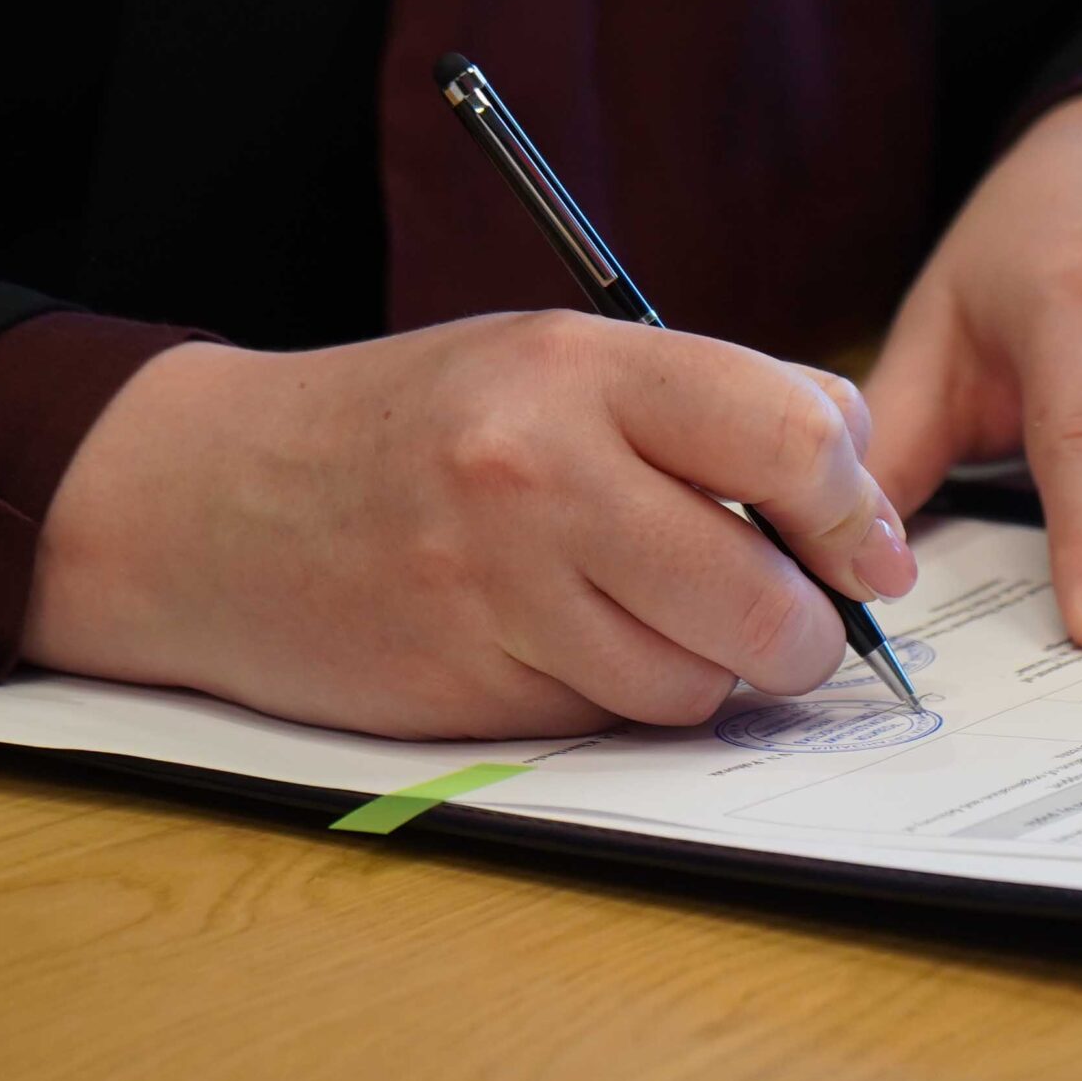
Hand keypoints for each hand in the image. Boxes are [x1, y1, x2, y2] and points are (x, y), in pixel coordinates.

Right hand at [24, 312, 915, 737]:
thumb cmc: (415, 422)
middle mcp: (540, 473)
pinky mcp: (468, 688)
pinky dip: (627, 699)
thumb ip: (711, 407)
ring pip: (699, 681)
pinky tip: (573, 645)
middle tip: (798, 621)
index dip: (858, 511)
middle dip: (808, 629)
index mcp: (581, 367)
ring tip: (657, 617)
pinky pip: (615, 720)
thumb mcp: (556, 360)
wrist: (212, 501)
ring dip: (712, 672)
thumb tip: (863, 500)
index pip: (794, 438)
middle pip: (764, 597)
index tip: (869, 547)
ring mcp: (498, 591)